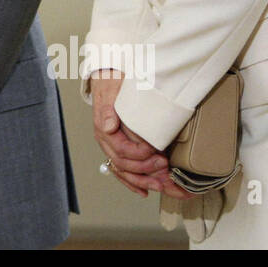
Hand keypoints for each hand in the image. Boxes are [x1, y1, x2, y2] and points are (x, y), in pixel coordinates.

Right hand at [90, 70, 191, 199]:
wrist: (108, 75)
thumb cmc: (112, 81)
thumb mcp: (111, 88)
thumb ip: (109, 107)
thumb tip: (108, 126)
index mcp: (103, 128)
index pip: (121, 150)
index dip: (139, 155)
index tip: (156, 151)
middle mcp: (105, 140)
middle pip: (122, 165)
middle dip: (145, 170)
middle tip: (164, 168)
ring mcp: (111, 145)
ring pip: (123, 172)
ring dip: (143, 181)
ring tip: (161, 185)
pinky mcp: (118, 147)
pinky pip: (122, 170)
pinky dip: (133, 183)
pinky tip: (144, 191)